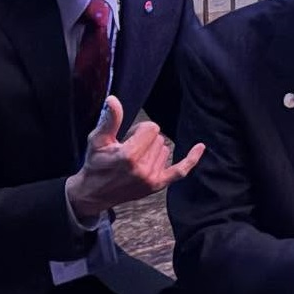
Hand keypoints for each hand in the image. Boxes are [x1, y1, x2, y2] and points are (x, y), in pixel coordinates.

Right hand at [66, 96, 204, 220]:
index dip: (139, 129)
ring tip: (134, 160)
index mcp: (128, 156)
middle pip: (159, 138)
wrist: (93, 193)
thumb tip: (113, 100)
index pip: (152, 128)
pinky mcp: (157, 185)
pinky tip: (200, 147)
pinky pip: (181, 170)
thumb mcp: (98, 140)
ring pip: (165, 149)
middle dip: (145, 139)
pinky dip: (191, 159)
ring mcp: (152, 179)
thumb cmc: (95, 163)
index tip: (127, 137)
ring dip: (153, 150)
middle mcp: (142, 169)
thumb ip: (110, 120)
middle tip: (127, 150)